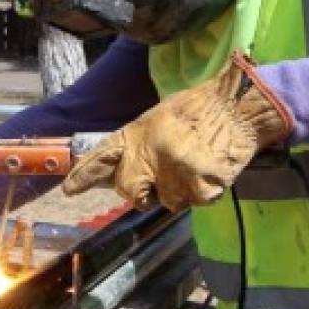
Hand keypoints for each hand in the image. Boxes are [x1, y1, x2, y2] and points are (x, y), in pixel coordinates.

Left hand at [63, 51, 291, 211]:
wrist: (238, 106)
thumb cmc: (202, 108)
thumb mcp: (160, 118)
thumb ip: (141, 144)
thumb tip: (124, 171)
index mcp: (138, 133)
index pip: (103, 156)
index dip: (85, 175)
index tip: (69, 190)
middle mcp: (149, 154)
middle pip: (131, 193)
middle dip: (145, 191)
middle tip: (168, 174)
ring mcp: (173, 172)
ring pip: (168, 202)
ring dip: (181, 190)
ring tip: (197, 162)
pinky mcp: (197, 186)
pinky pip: (195, 202)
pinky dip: (205, 191)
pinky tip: (212, 168)